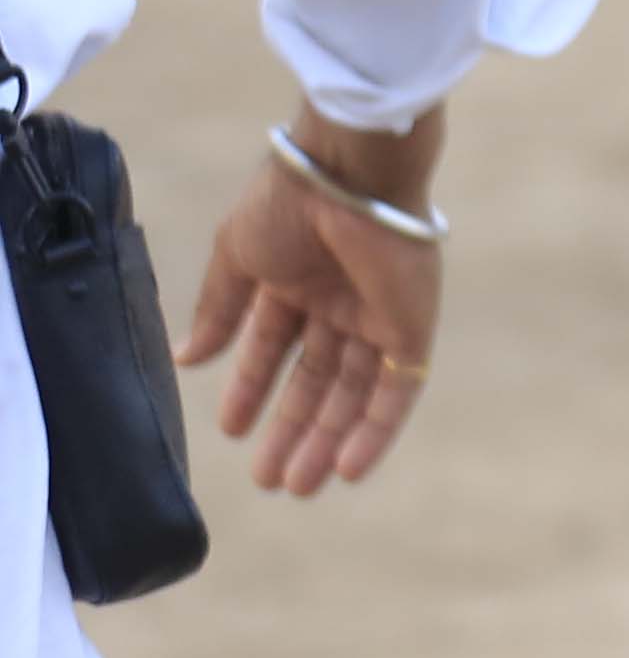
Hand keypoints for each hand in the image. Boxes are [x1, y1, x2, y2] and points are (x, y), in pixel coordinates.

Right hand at [179, 110, 444, 497]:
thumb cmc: (287, 203)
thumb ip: (218, 310)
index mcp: (297, 280)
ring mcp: (378, 314)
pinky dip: (375, 428)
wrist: (347, 172)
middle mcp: (340, 301)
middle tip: (268, 479)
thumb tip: (188, 359)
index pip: (274, 347)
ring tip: (299, 485)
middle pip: (317, 379)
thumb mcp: (237, 258)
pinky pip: (397, 388)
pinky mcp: (412, 325)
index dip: (253, 389)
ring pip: (354, 392)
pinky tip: (348, 467)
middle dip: (292, 428)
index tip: (231, 430)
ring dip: (328, 439)